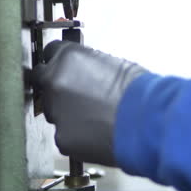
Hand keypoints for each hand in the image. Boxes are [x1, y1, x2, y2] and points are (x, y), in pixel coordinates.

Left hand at [32, 41, 146, 165]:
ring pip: (52, 110)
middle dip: (55, 87)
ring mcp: (55, 110)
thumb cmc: (138, 91)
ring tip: (91, 117)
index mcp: (68, 57)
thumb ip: (85, 66)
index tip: (62, 69)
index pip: (49, 53)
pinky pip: (63, 134)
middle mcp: (55, 81)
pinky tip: (94, 133)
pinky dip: (75, 135)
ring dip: (65, 112)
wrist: (147, 121)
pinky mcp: (61, 137)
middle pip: (43, 81)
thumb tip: (80, 73)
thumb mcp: (110, 63)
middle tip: (74, 96)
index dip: (58, 63)